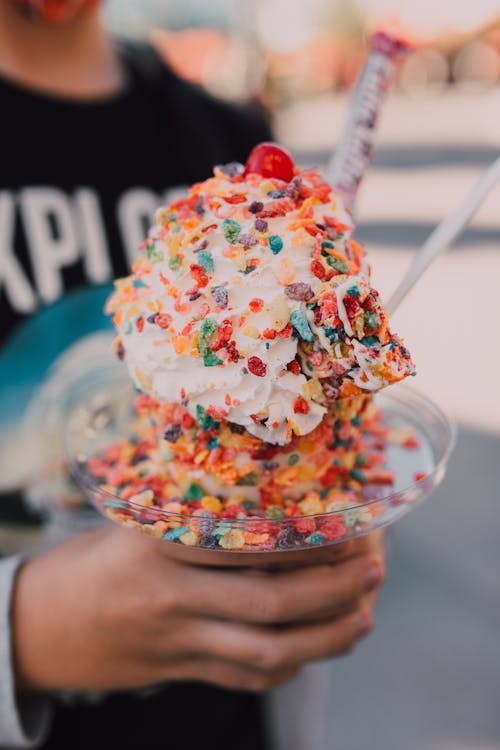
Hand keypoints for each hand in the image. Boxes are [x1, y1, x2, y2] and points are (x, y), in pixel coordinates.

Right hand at [12, 526, 384, 693]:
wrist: (41, 626)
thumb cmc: (98, 561)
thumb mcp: (137, 523)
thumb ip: (195, 517)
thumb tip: (275, 500)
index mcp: (159, 547)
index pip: (246, 543)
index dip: (304, 538)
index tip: (348, 524)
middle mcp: (170, 598)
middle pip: (267, 602)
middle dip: (331, 589)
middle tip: (375, 568)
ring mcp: (176, 644)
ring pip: (266, 650)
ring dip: (325, 637)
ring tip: (364, 614)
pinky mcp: (181, 673)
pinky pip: (247, 677)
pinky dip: (292, 664)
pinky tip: (321, 647)